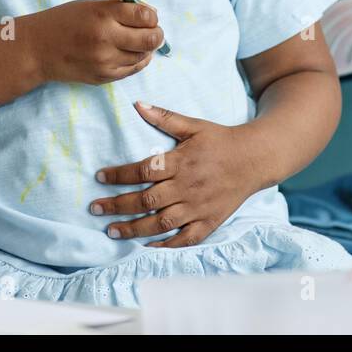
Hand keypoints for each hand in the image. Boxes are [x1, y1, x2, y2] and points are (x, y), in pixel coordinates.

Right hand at [26, 0, 164, 85]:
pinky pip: (132, 70)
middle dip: (156, 33)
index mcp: (103, 15)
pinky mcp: (103, 77)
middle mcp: (105, 39)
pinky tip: (128, 53)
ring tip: (136, 41)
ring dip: (145, 48)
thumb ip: (120, 7)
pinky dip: (136, 61)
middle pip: (150, 39)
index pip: (146, 15)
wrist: (37, 49)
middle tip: (153, 31)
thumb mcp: (91, 6)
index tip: (149, 16)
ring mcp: (104, 61)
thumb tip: (150, 13)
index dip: (152, 16)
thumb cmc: (64, 22)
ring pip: (144, 56)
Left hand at [90, 101, 265, 247]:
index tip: (99, 178)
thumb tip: (137, 104)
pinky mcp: (210, 221)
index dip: (119, 175)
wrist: (256, 158)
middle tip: (95, 209)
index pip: (143, 170)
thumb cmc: (221, 140)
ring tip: (112, 231)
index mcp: (181, 162)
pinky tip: (146, 246)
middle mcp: (187, 186)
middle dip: (118, 205)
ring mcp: (199, 207)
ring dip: (134, 228)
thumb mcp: (194, 125)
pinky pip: (185, 239)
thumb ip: (164, 117)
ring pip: (161, 223)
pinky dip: (166, 245)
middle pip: (146, 200)